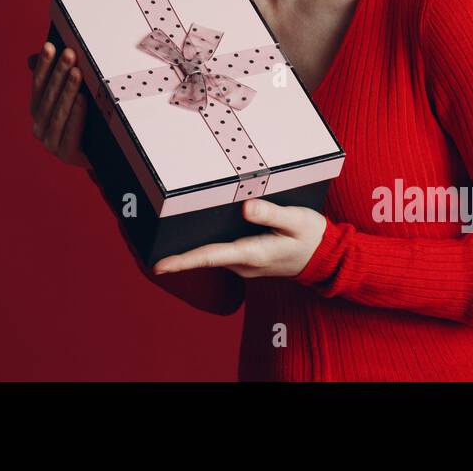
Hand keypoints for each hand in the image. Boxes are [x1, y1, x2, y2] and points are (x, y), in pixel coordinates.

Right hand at [27, 41, 90, 168]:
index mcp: (38, 110)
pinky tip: (82, 99)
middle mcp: (39, 126)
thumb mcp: (71, 96)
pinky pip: (70, 134)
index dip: (43, 65)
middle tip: (69, 53)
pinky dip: (76, 115)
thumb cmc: (87, 120)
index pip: (38, 84)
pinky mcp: (66, 155)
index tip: (50, 46)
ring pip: (58, 113)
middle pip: (48, 96)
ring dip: (67, 91)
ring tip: (77, 72)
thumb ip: (54, 78)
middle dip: (59, 73)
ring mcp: (51, 143)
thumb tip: (31, 58)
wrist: (105, 153)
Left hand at [152, 198, 327, 278]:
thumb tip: (246, 207)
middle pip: (204, 256)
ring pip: (211, 256)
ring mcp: (243, 265)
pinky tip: (195, 232)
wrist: (325, 259)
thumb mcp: (296, 220)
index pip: (211, 257)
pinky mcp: (245, 260)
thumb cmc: (311, 236)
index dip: (184, 260)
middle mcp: (244, 264)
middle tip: (148, 248)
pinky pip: (220, 253)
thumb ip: (270, 214)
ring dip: (189, 251)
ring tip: (163, 239)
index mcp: (253, 253)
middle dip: (178, 254)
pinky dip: (205, 247)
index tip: (159, 266)